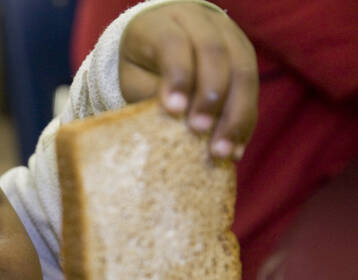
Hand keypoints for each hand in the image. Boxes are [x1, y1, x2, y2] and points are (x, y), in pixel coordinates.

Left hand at [120, 2, 258, 159]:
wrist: (165, 40)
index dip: (177, 76)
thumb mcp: (134, 77)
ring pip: (243, 71)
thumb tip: (174, 120)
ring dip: (235, 115)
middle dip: (209, 96)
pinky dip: (245, 122)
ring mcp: (229, 35)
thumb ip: (150, 92)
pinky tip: (235, 150)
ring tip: (221, 151)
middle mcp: (201, 22)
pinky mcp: (246, 56)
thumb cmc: (142, 65)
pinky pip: (252, 89)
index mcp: (163, 23)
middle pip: (214, 53)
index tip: (173, 109)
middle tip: (199, 130)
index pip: (174, 43)